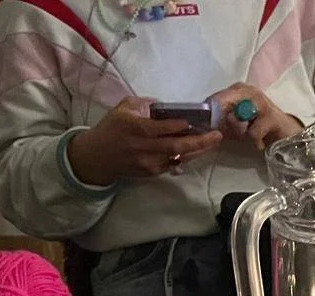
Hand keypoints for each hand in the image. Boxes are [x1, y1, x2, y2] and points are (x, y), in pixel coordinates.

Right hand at [66, 97, 221, 186]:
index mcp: (136, 128)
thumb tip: (164, 105)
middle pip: (177, 145)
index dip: (181, 125)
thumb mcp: (123, 109)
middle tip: (217, 135)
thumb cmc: (111, 129)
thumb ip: (144, 104)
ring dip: (198, 150)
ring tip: (212, 142)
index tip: (197, 120)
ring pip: (179, 157)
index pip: (163, 127)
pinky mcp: (152, 172)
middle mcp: (144, 147)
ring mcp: (149, 162)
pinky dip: (186, 157)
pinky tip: (197, 150)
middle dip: (200, 141)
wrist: (97, 157)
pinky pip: (174, 164)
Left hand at [210, 84, 303, 150]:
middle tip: (234, 134)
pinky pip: (252, 132)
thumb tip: (203, 125)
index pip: (214, 98)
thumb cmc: (258, 128)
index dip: (209, 115)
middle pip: (222, 105)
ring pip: (236, 118)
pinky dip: (254, 141)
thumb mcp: (236, 124)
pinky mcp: (272, 117)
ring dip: (240, 132)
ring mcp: (261, 102)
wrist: (286, 134)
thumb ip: (220, 120)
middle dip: (224, 124)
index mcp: (238, 89)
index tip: (213, 128)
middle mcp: (249, 91)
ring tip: (248, 136)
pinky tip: (259, 142)